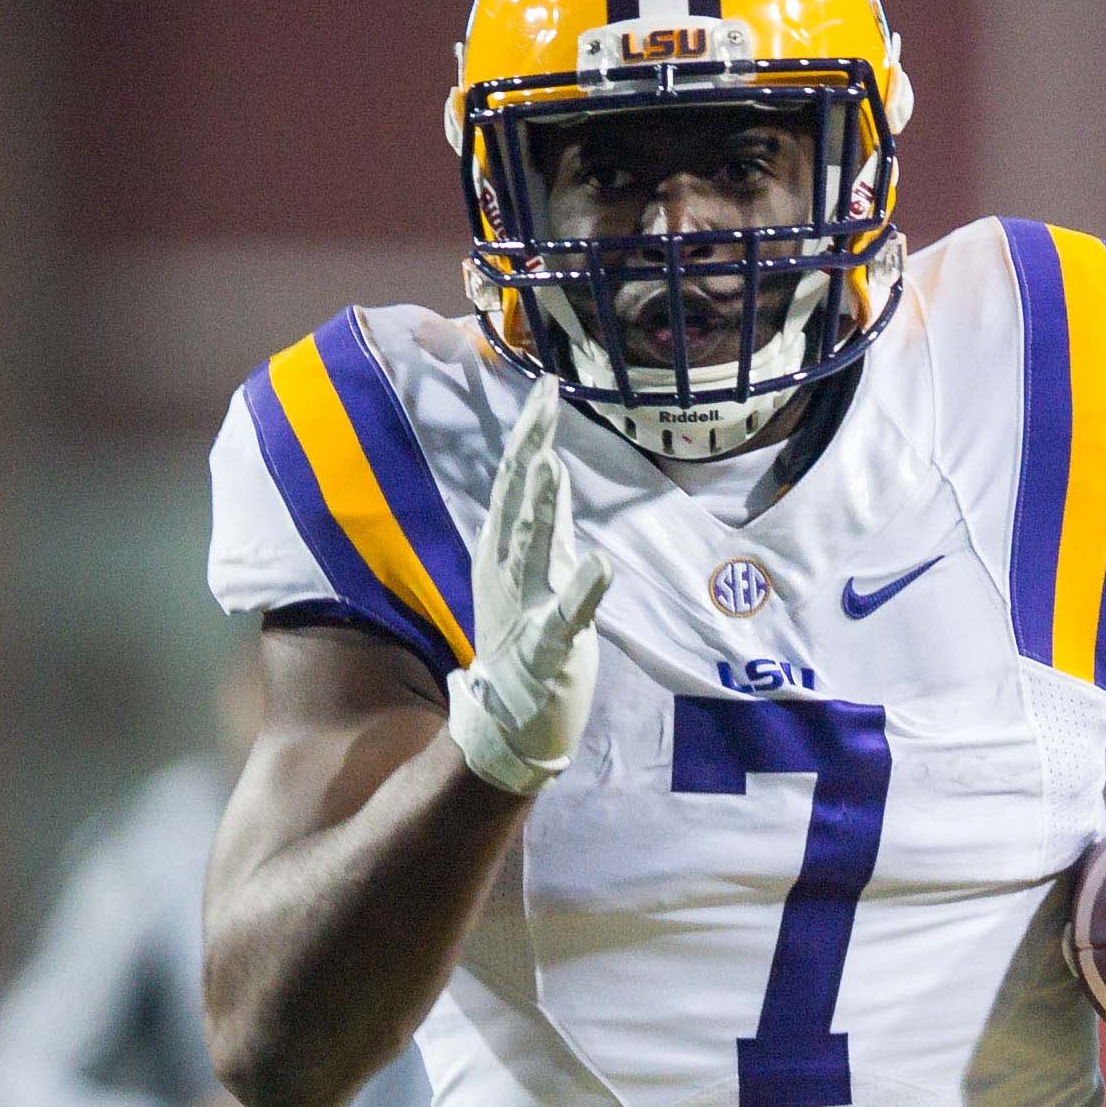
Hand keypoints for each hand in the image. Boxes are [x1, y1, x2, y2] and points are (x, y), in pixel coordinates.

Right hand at [445, 383, 610, 797]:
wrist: (510, 722)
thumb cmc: (525, 641)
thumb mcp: (533, 569)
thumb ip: (543, 519)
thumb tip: (549, 464)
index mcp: (504, 549)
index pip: (514, 478)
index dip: (530, 432)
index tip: (547, 384)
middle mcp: (508, 570)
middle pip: (517, 498)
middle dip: (531, 447)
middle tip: (545, 398)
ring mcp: (524, 608)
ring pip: (531, 549)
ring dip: (542, 509)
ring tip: (554, 466)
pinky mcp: (546, 650)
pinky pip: (564, 618)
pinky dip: (582, 592)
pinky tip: (601, 566)